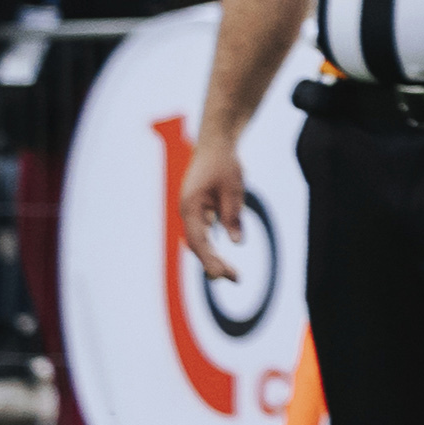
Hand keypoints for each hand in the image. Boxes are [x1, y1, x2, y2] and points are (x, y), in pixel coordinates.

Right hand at [178, 131, 253, 281]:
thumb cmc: (224, 164)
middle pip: (197, 245)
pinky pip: (203, 235)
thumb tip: (236, 242)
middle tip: (236, 279)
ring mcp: (191, 213)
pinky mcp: (199, 212)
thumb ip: (233, 215)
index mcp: (190, 207)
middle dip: (213, 264)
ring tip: (232, 275)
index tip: (223, 275)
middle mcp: (187, 212)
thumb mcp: (234, 189)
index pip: (199, 240)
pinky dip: (211, 249)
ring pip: (199, 242)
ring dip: (213, 259)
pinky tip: (222, 263)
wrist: (216, 145)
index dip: (210, 259)